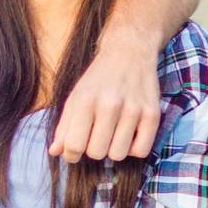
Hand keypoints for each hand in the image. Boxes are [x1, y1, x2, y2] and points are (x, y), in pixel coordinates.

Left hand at [49, 33, 159, 161]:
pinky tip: (128, 135)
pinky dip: (132, 149)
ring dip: (112, 149)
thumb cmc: (98, 79)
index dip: (71, 154)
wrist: (128, 53)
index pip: (74, 145)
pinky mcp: (153, 114)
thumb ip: (63, 126)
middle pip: (96, 153)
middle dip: (92, 150)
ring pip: (118, 154)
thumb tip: (54, 152)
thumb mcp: (75, 97)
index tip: (73, 151)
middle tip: (94, 136)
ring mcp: (133, 110)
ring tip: (111, 134)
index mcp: (85, 100)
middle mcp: (110, 105)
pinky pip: (140, 151)